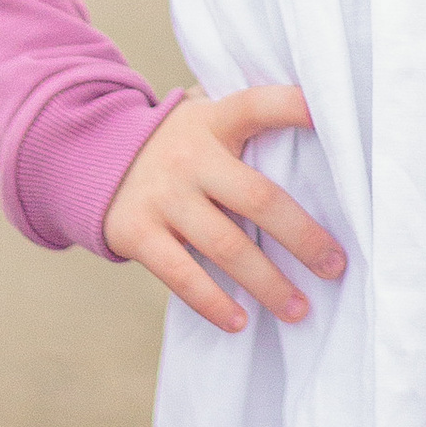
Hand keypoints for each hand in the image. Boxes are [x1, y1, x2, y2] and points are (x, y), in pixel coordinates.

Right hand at [102, 85, 345, 336]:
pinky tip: (239, 322)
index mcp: (214, 121)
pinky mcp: (137, 232)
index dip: (292, 107)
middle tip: (335, 268)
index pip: (257, 105)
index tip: (326, 116)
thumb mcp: (204, 119)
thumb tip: (320, 129)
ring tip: (299, 310)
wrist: (90, 156)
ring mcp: (163, 196)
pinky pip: (182, 275)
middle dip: (302, 238)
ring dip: (268, 284)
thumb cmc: (177, 144)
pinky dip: (213, 302)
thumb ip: (245, 122)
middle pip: (257, 198)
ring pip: (226, 246)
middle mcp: (189, 156)